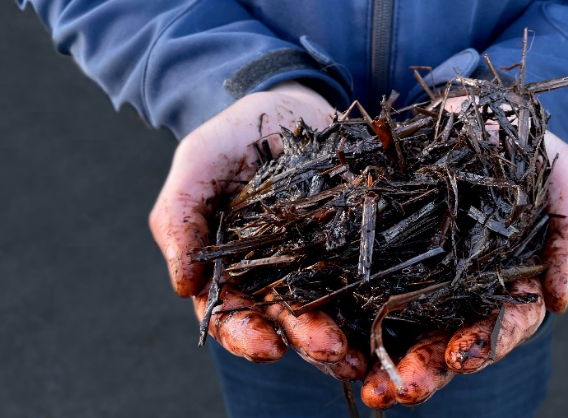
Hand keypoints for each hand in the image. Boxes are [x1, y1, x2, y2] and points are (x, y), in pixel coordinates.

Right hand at [149, 82, 365, 378]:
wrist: (294, 105)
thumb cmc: (238, 134)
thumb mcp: (199, 162)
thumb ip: (179, 217)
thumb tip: (184, 286)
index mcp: (229, 264)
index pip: (230, 311)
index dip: (244, 334)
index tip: (266, 346)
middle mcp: (274, 274)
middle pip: (284, 318)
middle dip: (304, 338)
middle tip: (328, 349)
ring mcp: (318, 262)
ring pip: (327, 306)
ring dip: (342, 331)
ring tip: (358, 348)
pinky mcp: (354, 245)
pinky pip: (364, 275)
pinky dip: (374, 300)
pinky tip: (388, 318)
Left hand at [361, 130, 567, 407]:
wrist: (468, 106)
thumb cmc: (527, 144)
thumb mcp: (566, 179)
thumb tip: (559, 302)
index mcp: (509, 280)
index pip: (503, 324)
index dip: (484, 344)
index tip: (461, 357)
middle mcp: (461, 286)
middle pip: (446, 338)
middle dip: (426, 368)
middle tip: (400, 390)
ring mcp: (418, 269)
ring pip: (401, 324)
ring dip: (382, 356)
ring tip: (363, 381)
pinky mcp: (380, 247)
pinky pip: (361, 281)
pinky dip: (347, 309)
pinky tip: (327, 330)